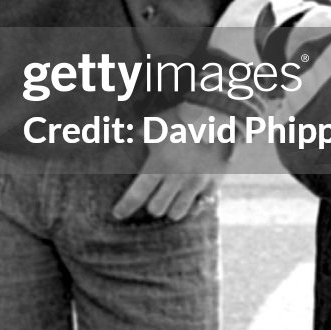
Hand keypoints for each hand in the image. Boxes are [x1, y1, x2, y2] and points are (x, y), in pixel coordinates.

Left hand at [114, 104, 227, 220]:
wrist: (217, 115)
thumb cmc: (180, 118)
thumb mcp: (153, 124)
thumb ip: (135, 134)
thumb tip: (114, 136)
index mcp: (159, 164)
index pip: (137, 194)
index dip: (124, 207)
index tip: (117, 213)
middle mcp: (177, 177)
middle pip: (156, 209)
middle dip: (151, 204)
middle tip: (152, 196)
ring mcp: (196, 183)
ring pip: (177, 212)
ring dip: (171, 207)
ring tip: (170, 198)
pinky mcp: (214, 184)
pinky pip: (200, 204)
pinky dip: (194, 202)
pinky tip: (191, 194)